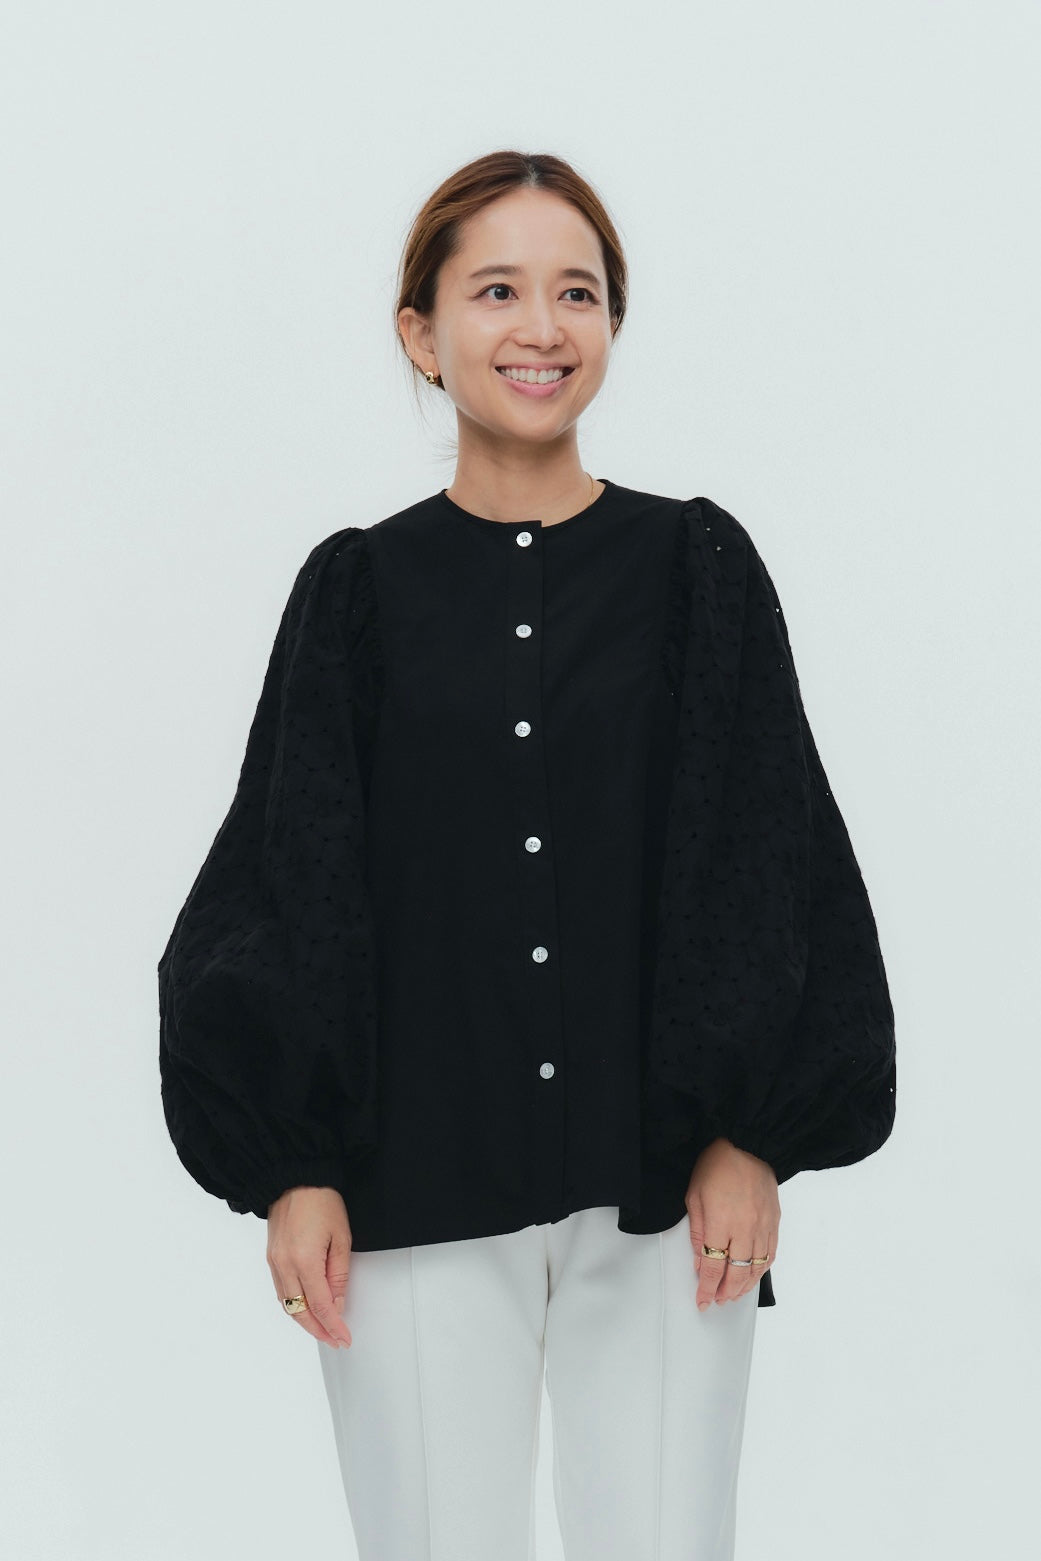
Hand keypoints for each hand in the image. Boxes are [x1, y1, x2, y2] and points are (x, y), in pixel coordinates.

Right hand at [266, 1186, 353, 1348]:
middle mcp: (284, 1264)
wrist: (295, 1176)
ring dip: (304, 1320)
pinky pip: (280, 1290)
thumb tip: (337, 1303)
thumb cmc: (321, 1200)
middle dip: (318, 1330)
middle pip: (299, 1311)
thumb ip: (339, 1274)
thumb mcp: (341, 1237)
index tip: (344, 1338)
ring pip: (287, 1304)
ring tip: (323, 1328)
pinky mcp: (270, 1256)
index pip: (320, 1305)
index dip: (333, 1325)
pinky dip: (293, 1304)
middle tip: (335, 1339)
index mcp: (304, 1260)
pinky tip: (305, 1308)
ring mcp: (274, 1261)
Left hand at [685, 1139, 779, 1309]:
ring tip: (733, 1294)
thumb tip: (699, 1262)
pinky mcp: (775, 1222)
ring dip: (744, 1286)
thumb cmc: (717, 1165)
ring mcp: (763, 1227)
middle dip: (725, 1292)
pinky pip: (770, 1254)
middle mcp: (744, 1229)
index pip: (713, 1267)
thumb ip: (697, 1233)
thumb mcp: (694, 1196)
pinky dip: (761, 1270)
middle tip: (717, 1300)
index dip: (707, 1288)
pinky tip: (753, 1275)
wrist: (748, 1144)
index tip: (702, 1301)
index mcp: (720, 1222)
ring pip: (756, 1268)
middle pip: (736, 1273)